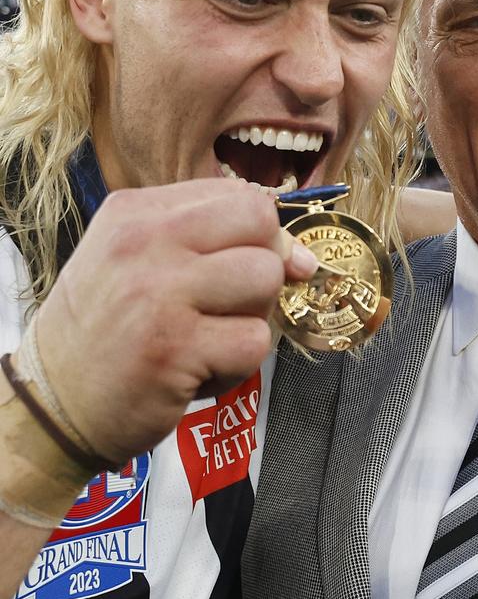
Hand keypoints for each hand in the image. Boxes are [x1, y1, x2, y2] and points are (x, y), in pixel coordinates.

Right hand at [30, 179, 316, 463]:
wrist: (54, 404)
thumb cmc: (106, 331)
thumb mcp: (137, 261)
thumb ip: (211, 243)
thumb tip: (303, 258)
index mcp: (135, 212)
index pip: (239, 194)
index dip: (259, 233)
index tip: (243, 264)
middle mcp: (144, 242)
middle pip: (261, 224)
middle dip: (265, 265)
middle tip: (232, 301)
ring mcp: (159, 294)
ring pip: (265, 278)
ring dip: (253, 317)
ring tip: (211, 337)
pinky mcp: (176, 349)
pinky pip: (255, 341)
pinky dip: (237, 366)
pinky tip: (198, 371)